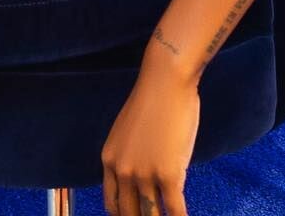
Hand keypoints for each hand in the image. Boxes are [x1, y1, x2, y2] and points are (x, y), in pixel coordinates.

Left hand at [101, 50, 200, 215]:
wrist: (166, 82)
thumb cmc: (152, 101)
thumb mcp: (127, 134)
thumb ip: (129, 159)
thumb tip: (141, 181)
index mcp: (109, 160)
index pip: (112, 205)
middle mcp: (123, 171)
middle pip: (129, 215)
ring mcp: (145, 174)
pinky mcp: (168, 174)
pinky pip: (174, 210)